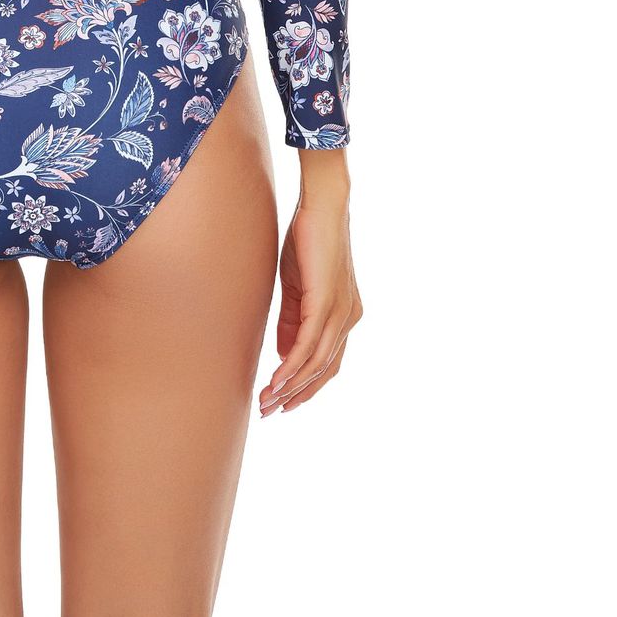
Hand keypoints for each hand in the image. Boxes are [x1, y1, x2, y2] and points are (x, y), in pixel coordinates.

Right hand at [258, 155, 361, 416]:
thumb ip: (292, 320)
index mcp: (345, 314)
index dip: (306, 385)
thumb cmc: (308, 239)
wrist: (321, 205)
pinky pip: (309, 345)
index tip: (283, 401)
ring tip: (267, 401)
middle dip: (297, 394)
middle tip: (270, 411)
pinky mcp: (327, 304)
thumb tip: (285, 355)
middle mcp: (349, 318)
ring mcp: (341, 312)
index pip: (328, 361)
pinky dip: (292, 366)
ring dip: (290, 386)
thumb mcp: (297, 286)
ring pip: (317, 363)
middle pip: (325, 370)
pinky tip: (276, 379)